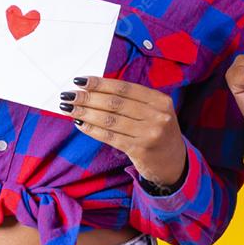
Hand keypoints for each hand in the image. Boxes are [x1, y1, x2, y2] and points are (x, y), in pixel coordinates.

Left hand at [60, 77, 186, 186]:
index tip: (80, 81)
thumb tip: (95, 89)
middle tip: (69, 95)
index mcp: (160, 100)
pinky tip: (80, 125)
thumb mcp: (155, 111)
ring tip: (69, 108)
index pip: (124, 88)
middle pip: (115, 103)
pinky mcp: (140, 150)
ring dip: (86, 113)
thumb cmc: (158, 132)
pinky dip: (93, 130)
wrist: (174, 163)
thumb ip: (133, 100)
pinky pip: (110, 137)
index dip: (100, 83)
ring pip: (110, 120)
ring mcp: (150, 134)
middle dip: (88, 97)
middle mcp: (158, 115)